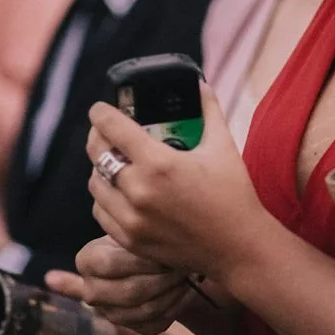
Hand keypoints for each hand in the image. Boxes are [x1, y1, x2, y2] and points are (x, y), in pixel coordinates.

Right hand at [69, 236, 190, 334]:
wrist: (150, 259)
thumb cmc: (142, 233)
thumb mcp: (131, 226)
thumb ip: (131, 230)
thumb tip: (144, 236)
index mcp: (86, 261)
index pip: (110, 264)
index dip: (142, 259)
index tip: (167, 248)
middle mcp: (93, 292)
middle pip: (131, 291)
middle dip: (163, 277)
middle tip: (184, 263)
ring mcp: (113, 314)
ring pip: (147, 309)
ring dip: (173, 291)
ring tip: (189, 273)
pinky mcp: (135, 328)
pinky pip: (158, 321)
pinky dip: (178, 304)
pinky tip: (189, 288)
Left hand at [85, 83, 266, 286]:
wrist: (238, 248)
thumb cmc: (233, 195)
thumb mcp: (222, 145)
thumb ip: (208, 110)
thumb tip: (199, 86)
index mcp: (159, 163)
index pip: (113, 128)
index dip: (101, 113)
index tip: (99, 109)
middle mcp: (139, 190)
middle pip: (97, 154)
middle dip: (98, 136)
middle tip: (105, 131)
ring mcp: (132, 219)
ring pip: (95, 184)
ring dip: (100, 169)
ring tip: (114, 162)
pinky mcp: (131, 240)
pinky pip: (101, 212)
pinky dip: (105, 198)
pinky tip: (119, 192)